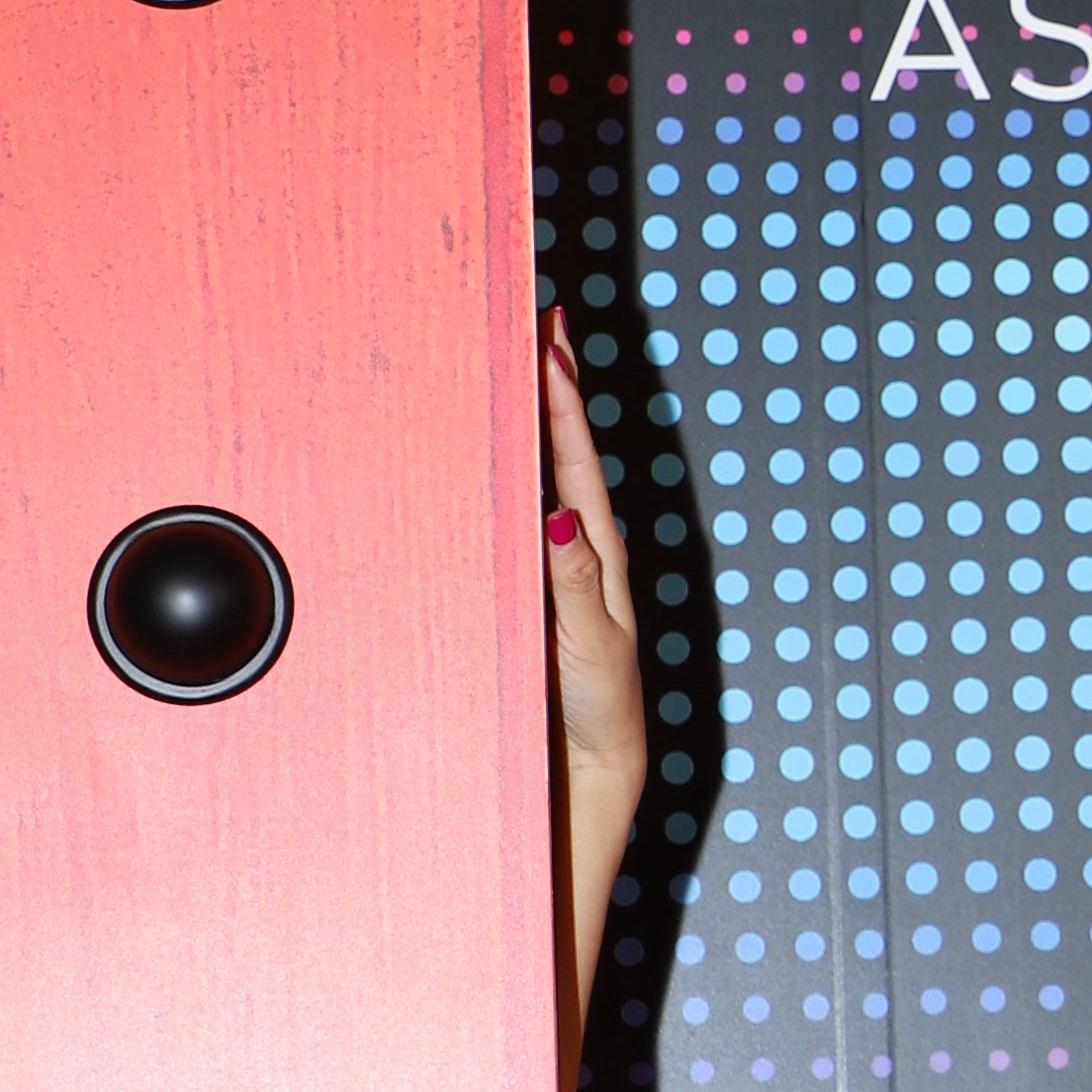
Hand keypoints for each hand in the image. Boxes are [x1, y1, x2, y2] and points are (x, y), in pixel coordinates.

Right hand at [541, 311, 644, 817]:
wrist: (585, 769)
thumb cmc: (596, 709)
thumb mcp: (592, 646)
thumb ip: (574, 584)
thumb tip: (560, 518)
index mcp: (598, 554)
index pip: (577, 463)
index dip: (564, 401)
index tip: (550, 342)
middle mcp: (575, 550)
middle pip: (560, 453)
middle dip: (551, 388)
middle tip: (539, 322)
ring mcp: (549, 567)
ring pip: (538, 478)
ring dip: (531, 421)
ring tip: (522, 361)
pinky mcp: (525, 590)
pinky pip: (514, 515)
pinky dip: (508, 473)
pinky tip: (492, 447)